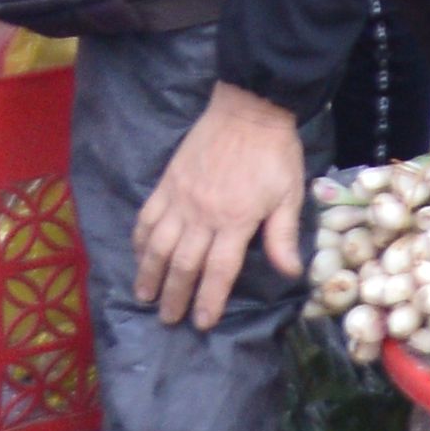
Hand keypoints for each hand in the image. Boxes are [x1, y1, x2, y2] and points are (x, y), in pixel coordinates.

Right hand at [135, 85, 305, 328]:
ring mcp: (180, 199)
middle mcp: (203, 215)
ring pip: (158, 245)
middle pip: (183, 264)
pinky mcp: (167, 183)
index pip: (219, 271)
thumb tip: (290, 272)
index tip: (201, 322)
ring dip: (150, 274)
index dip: (209, 300)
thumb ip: (283, 235)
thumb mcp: (290, 194)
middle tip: (169, 318)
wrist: (249, 109)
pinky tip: (139, 256)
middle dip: (175, 296)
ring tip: (145, 296)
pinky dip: (140, 240)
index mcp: (236, 220)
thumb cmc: (276, 153)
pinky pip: (147, 218)